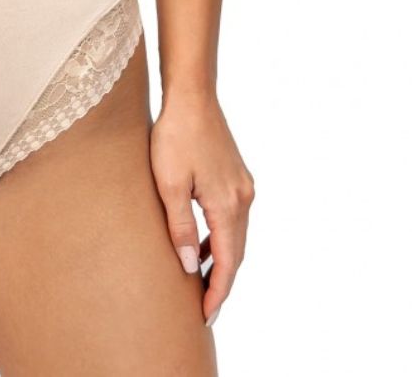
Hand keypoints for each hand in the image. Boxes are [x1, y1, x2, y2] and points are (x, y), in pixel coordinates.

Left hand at [149, 90, 254, 327]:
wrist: (191, 95)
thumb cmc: (174, 135)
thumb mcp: (168, 185)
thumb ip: (179, 227)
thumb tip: (189, 267)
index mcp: (227, 205)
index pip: (227, 262)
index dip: (218, 292)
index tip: (205, 317)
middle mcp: (243, 198)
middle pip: (236, 253)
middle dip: (221, 282)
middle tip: (204, 309)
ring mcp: (242, 186)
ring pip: (235, 235)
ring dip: (221, 260)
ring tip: (200, 283)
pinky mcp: (236, 175)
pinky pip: (231, 217)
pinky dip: (219, 236)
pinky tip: (200, 243)